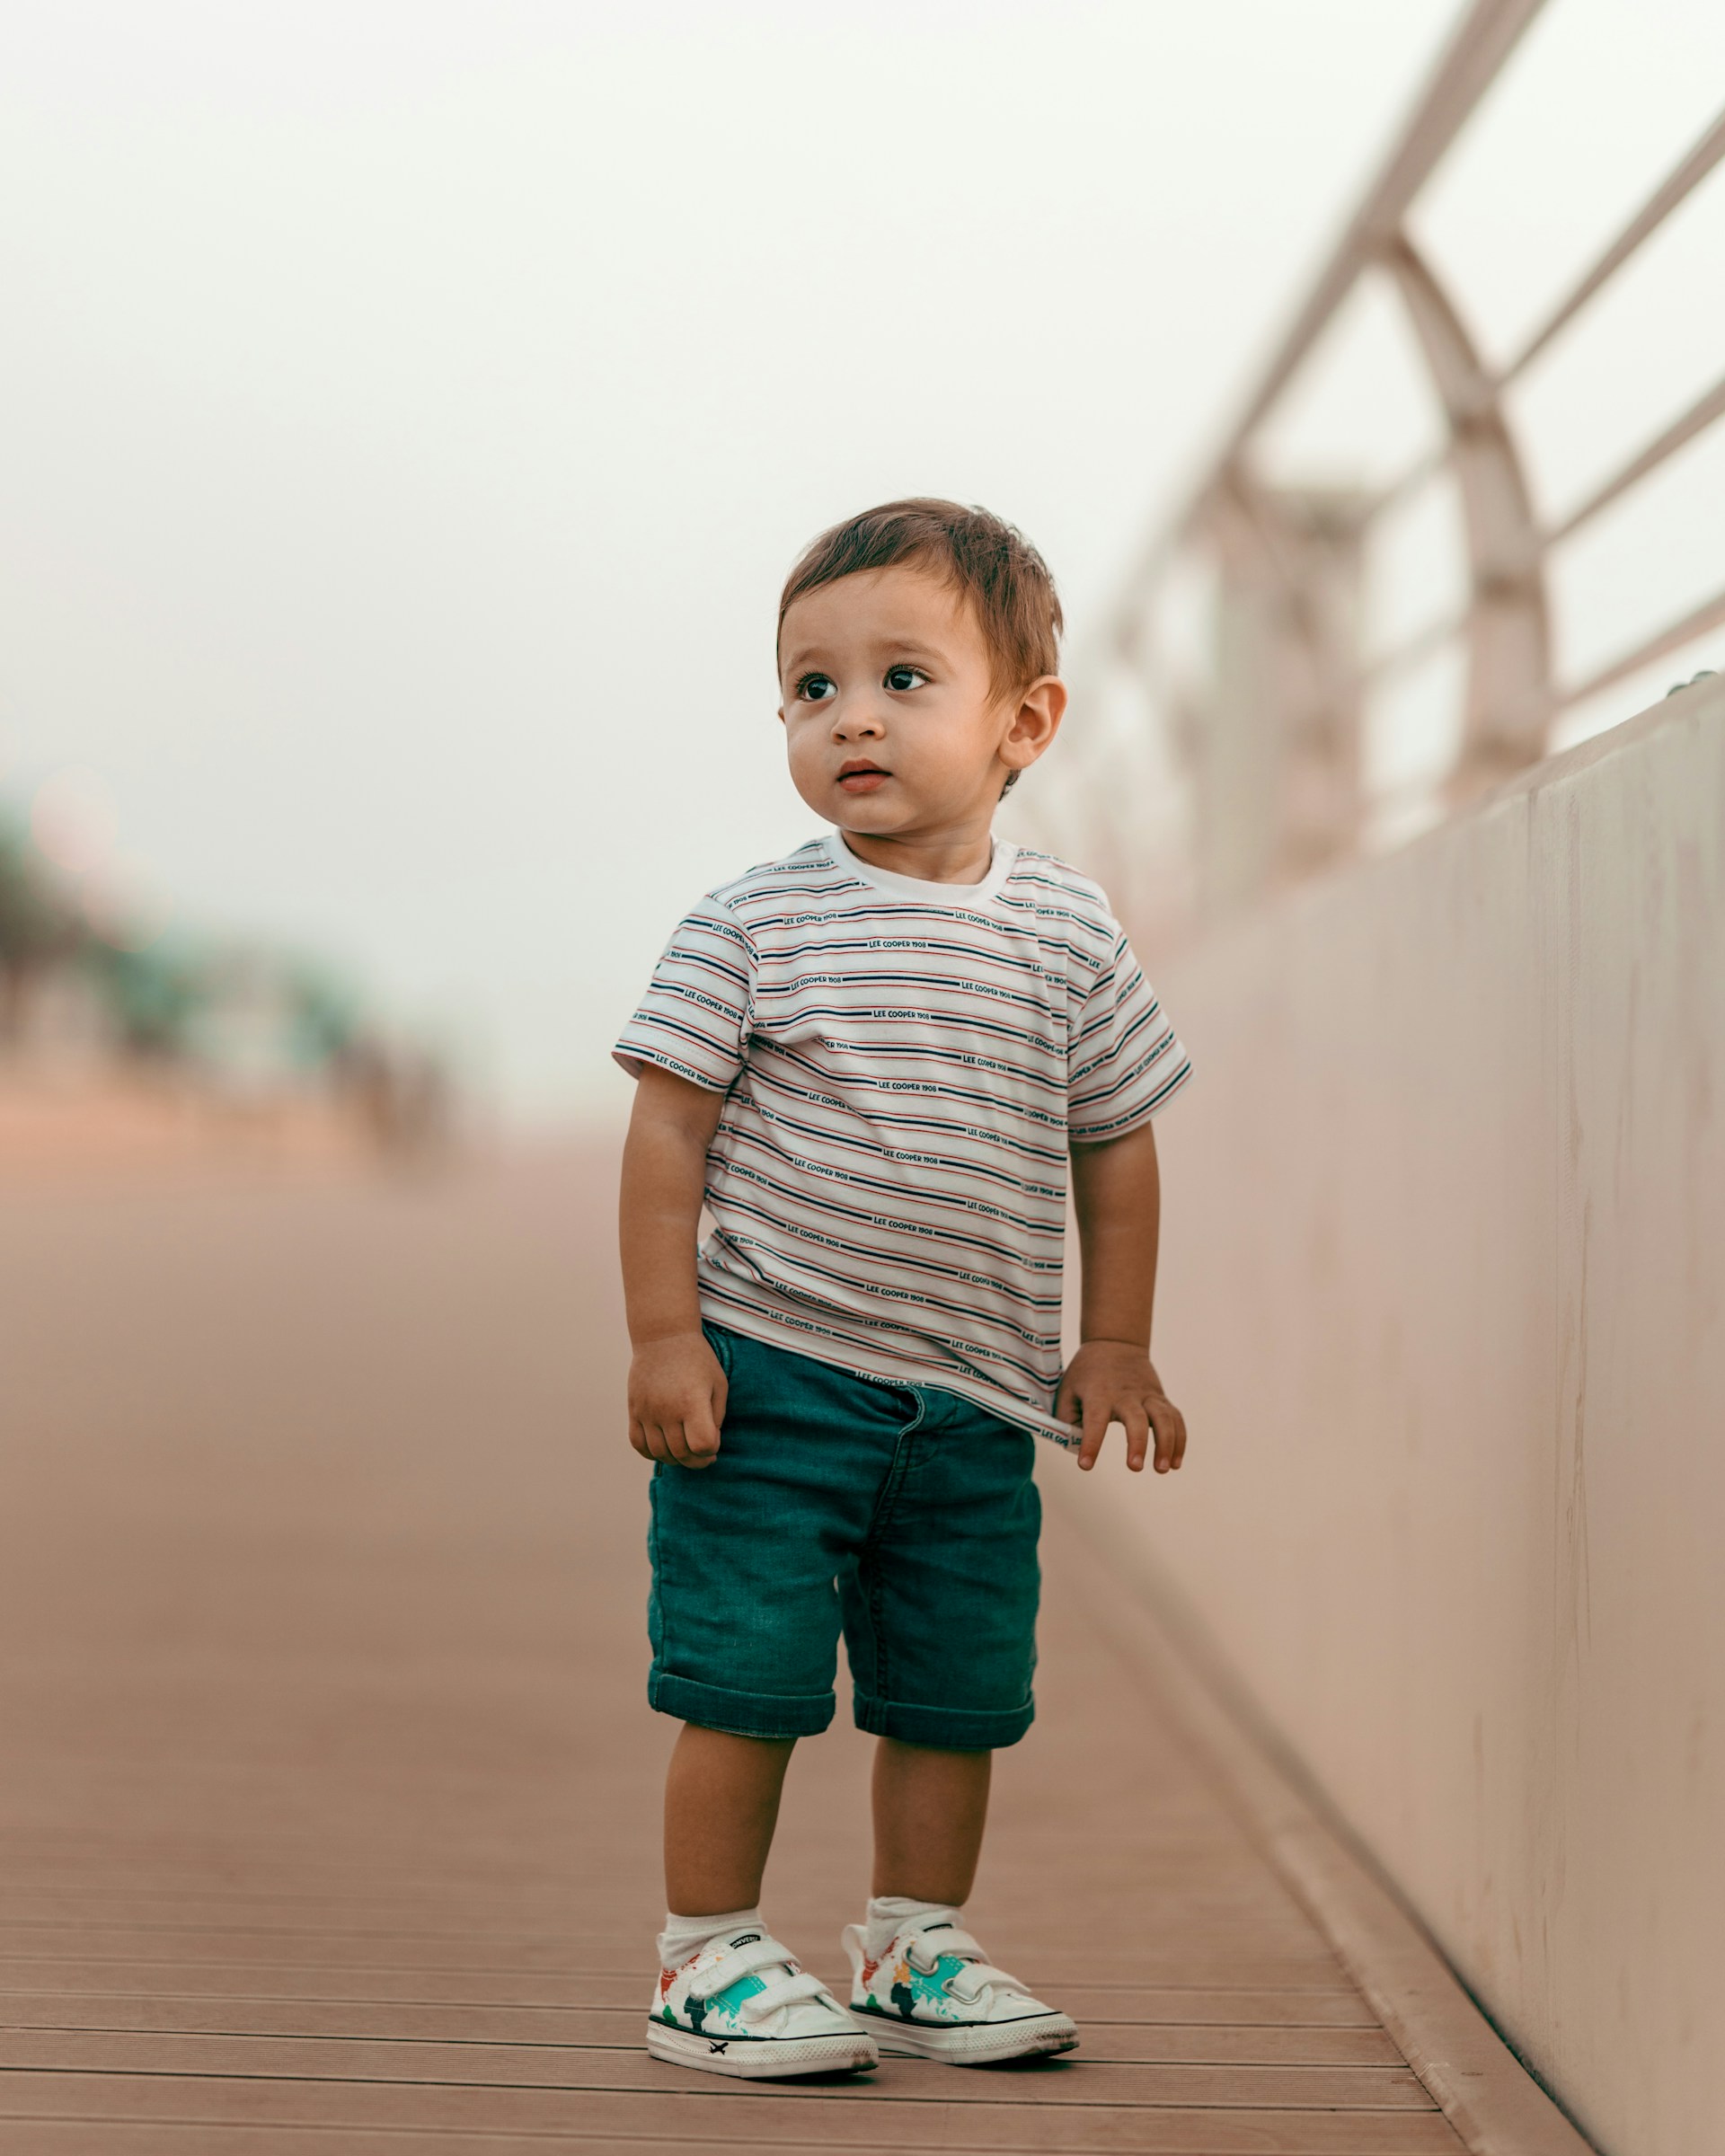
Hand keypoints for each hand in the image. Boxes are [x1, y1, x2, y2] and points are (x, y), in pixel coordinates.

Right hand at [628, 1331, 726, 1469]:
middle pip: (681, 1454)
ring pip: (660, 1453)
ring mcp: (648, 1411)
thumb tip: (708, 1445)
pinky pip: (639, 1444)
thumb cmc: (697, 1360)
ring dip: (676, 1460)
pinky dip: (651, 1453)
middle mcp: (667, 1409)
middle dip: (697, 1461)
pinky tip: (664, 1447)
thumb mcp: (718, 1384)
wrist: (663, 1337)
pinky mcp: (634, 1410)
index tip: (714, 1440)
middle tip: (704, 1455)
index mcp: (692, 1401)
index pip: (702, 1445)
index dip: (711, 1450)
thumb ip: (716, 1417)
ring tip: (685, 1450)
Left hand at [1054, 1339, 1186, 1474]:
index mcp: (1099, 1393)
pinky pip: (1176, 1419)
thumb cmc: (1087, 1373)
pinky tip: (1175, 1463)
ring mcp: (1147, 1395)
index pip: (1094, 1420)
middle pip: (1136, 1418)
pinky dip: (1179, 1440)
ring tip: (1162, 1469)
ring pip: (1163, 1418)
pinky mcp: (1161, 1399)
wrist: (1115, 1344)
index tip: (1085, 1465)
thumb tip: (1074, 1447)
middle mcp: (1126, 1394)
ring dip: (1166, 1444)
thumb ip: (1066, 1419)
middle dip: (1137, 1443)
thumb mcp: (1067, 1390)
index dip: (1091, 1443)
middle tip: (1134, 1468)